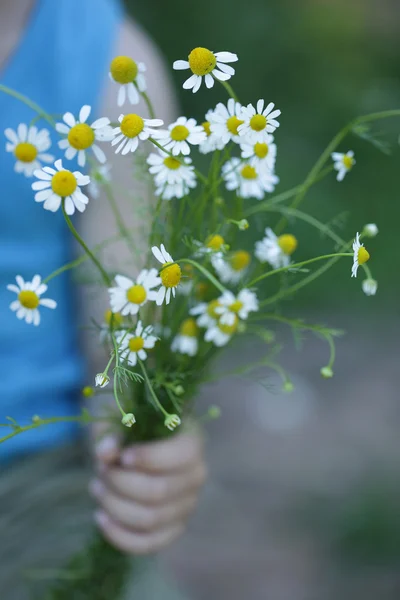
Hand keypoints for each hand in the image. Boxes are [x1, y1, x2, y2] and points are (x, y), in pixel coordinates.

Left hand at [90, 429, 206, 554]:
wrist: (131, 446)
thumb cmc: (128, 428)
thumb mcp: (118, 420)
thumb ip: (112, 433)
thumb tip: (105, 452)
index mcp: (192, 440)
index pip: (183, 454)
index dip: (150, 458)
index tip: (123, 456)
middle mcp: (196, 474)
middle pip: (159, 491)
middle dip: (121, 483)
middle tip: (100, 470)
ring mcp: (187, 505)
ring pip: (150, 519)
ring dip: (115, 505)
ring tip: (96, 487)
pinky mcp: (173, 528)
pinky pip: (149, 544)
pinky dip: (120, 535)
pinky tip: (101, 516)